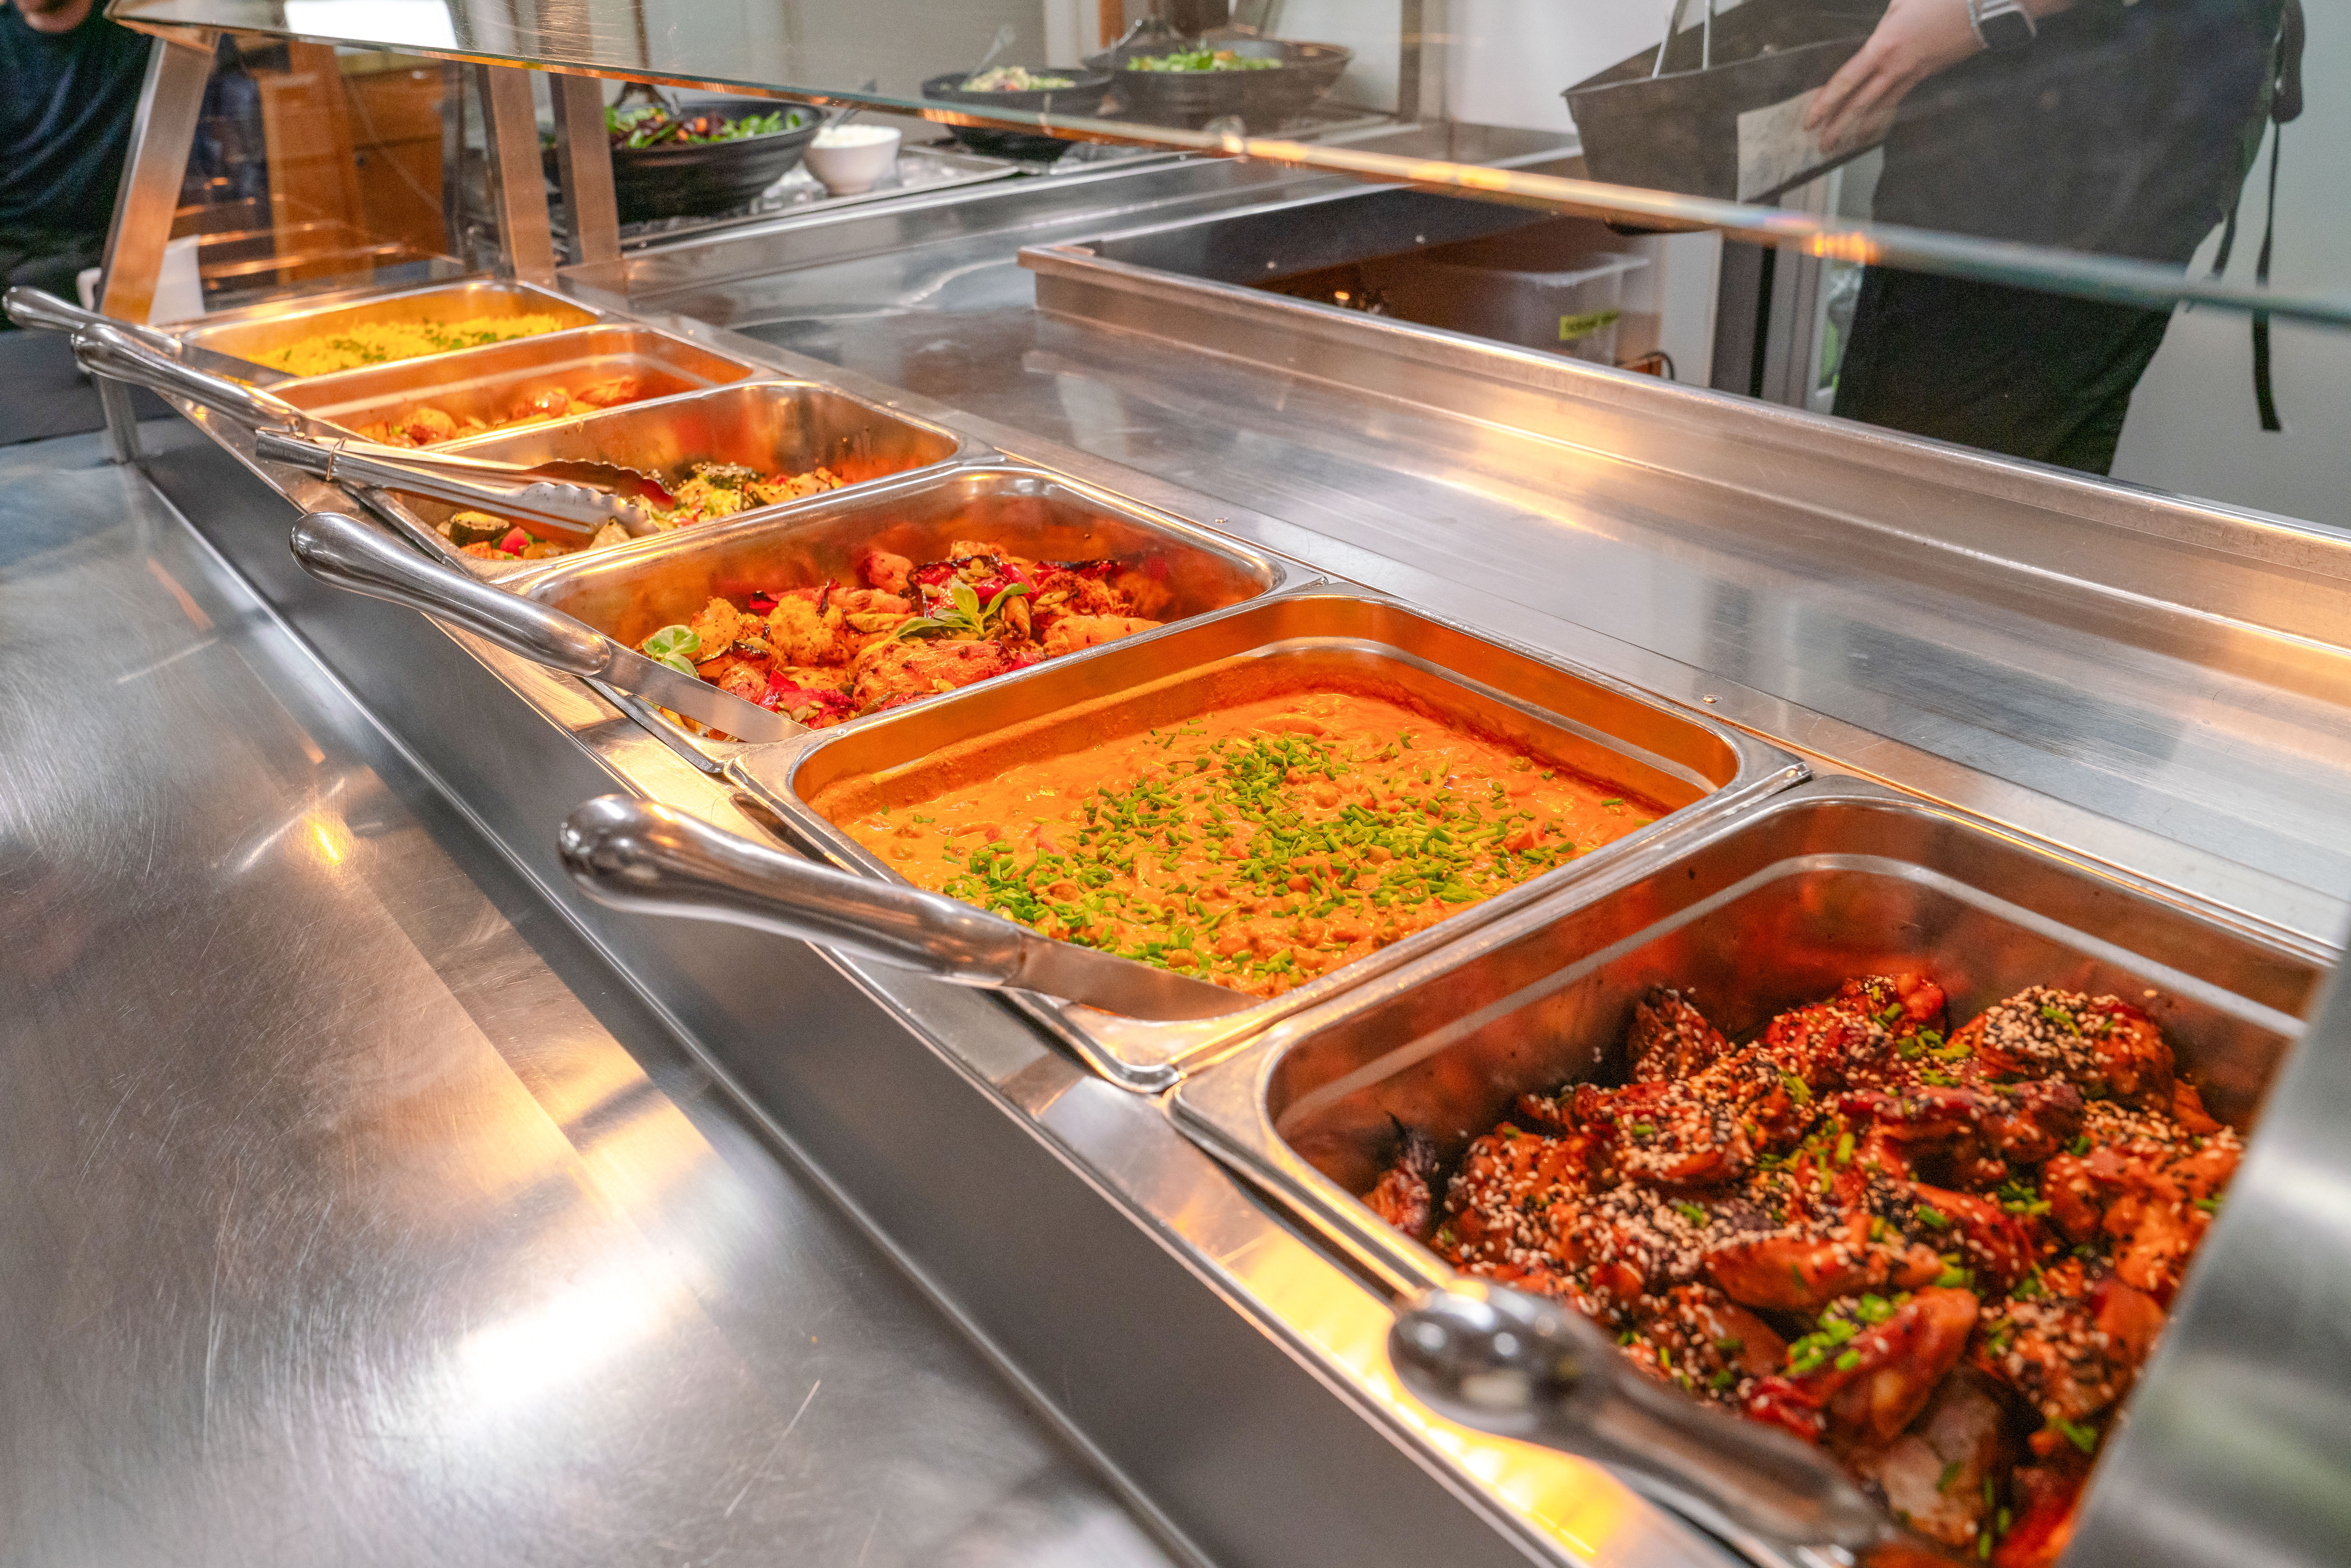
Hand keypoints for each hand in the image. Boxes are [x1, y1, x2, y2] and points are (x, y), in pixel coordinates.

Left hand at [1803, 0, 1984, 154]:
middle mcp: (1894, 67)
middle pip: (1859, 103)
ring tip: (1846, 145)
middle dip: (1838, 127)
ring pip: (1880, 107)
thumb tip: (1876, 37)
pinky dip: (1884, 115)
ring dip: (1861, 128)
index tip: (1811, 121)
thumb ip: (1883, 23)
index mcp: (1882, 47)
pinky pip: (1898, 99)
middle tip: (1822, 146)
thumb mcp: (1901, 2)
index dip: (1825, 103)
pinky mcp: (1925, 76)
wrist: (1982, 8)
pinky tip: (1875, 127)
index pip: (1846, 81)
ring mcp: (1911, 74)